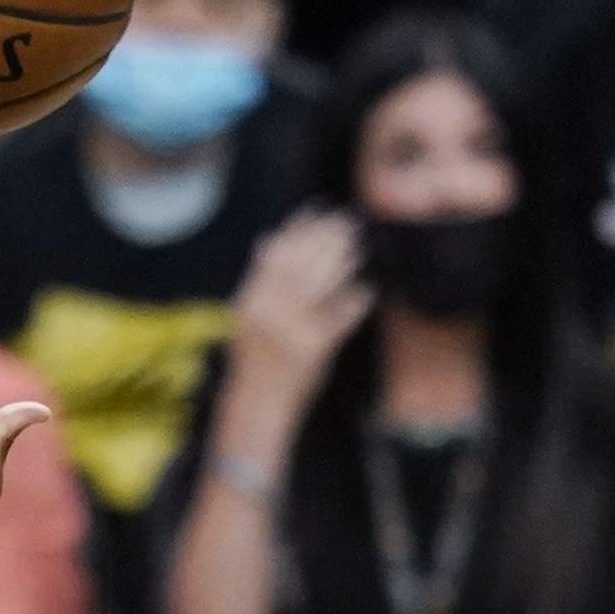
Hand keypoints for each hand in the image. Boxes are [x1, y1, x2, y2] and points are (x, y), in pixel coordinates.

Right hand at [222, 209, 371, 423]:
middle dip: (325, 238)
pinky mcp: (316, 348)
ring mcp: (292, 329)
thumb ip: (260, 280)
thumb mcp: (248, 316)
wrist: (260, 403)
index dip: (298, 228)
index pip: (276, 254)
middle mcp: (268, 311)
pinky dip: (355, 303)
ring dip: (340, 262)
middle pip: (300, 263)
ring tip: (355, 247)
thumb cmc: (257, 359)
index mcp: (250, 300)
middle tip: (346, 222)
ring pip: (319, 284)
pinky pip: (341, 318)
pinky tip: (366, 291)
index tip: (317, 209)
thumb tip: (270, 238)